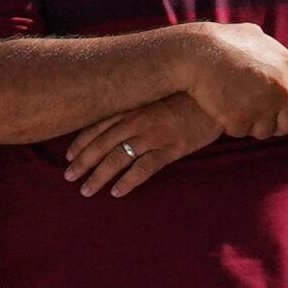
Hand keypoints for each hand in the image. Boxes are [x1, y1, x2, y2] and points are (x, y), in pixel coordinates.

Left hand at [62, 91, 226, 197]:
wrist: (218, 95)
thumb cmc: (188, 95)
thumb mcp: (158, 94)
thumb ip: (138, 105)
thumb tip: (120, 117)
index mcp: (133, 107)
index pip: (98, 126)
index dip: (80, 142)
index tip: (68, 156)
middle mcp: (138, 121)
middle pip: (102, 145)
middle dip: (82, 162)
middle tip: (68, 177)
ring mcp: (154, 135)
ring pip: (118, 158)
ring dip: (98, 176)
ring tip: (86, 191)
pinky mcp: (172, 148)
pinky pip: (144, 168)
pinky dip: (128, 181)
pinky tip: (116, 192)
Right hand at [166, 21, 287, 140]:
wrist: (196, 52)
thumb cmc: (223, 41)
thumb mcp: (258, 39)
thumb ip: (274, 54)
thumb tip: (277, 58)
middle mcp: (284, 91)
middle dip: (275, 124)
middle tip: (258, 116)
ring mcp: (263, 107)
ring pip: (264, 131)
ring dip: (251, 124)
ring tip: (235, 105)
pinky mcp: (241, 119)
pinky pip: (240, 132)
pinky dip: (231, 125)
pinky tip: (221, 107)